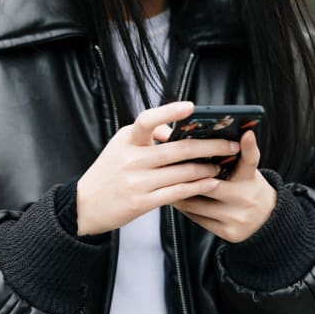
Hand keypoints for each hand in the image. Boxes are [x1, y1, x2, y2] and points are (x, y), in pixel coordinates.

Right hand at [76, 101, 239, 235]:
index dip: (169, 112)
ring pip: (182, 172)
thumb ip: (148, 137)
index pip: (147, 120)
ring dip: (207, 168)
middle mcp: (132, 159)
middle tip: (229, 143)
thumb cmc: (107, 174)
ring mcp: (137, 181)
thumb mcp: (120, 147)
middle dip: (209, 146)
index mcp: (127, 140)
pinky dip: (197, 187)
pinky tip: (211, 183)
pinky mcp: (142, 202)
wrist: (85, 205)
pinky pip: (177, 192)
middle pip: (178, 149)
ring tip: (221, 164)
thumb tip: (176, 131)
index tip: (191, 107)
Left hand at [172, 130, 276, 241]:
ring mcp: (237, 216)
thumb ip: (234, 155)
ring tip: (165, 184)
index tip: (246, 134)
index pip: (251, 159)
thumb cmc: (248, 188)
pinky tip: (176, 200)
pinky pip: (198, 219)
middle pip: (209, 185)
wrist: (266, 220)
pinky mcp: (228, 232)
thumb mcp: (246, 171)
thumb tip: (215, 135)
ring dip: (179, 193)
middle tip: (167, 167)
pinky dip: (185, 208)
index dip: (248, 146)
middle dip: (188, 177)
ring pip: (197, 204)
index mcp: (250, 178)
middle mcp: (245, 197)